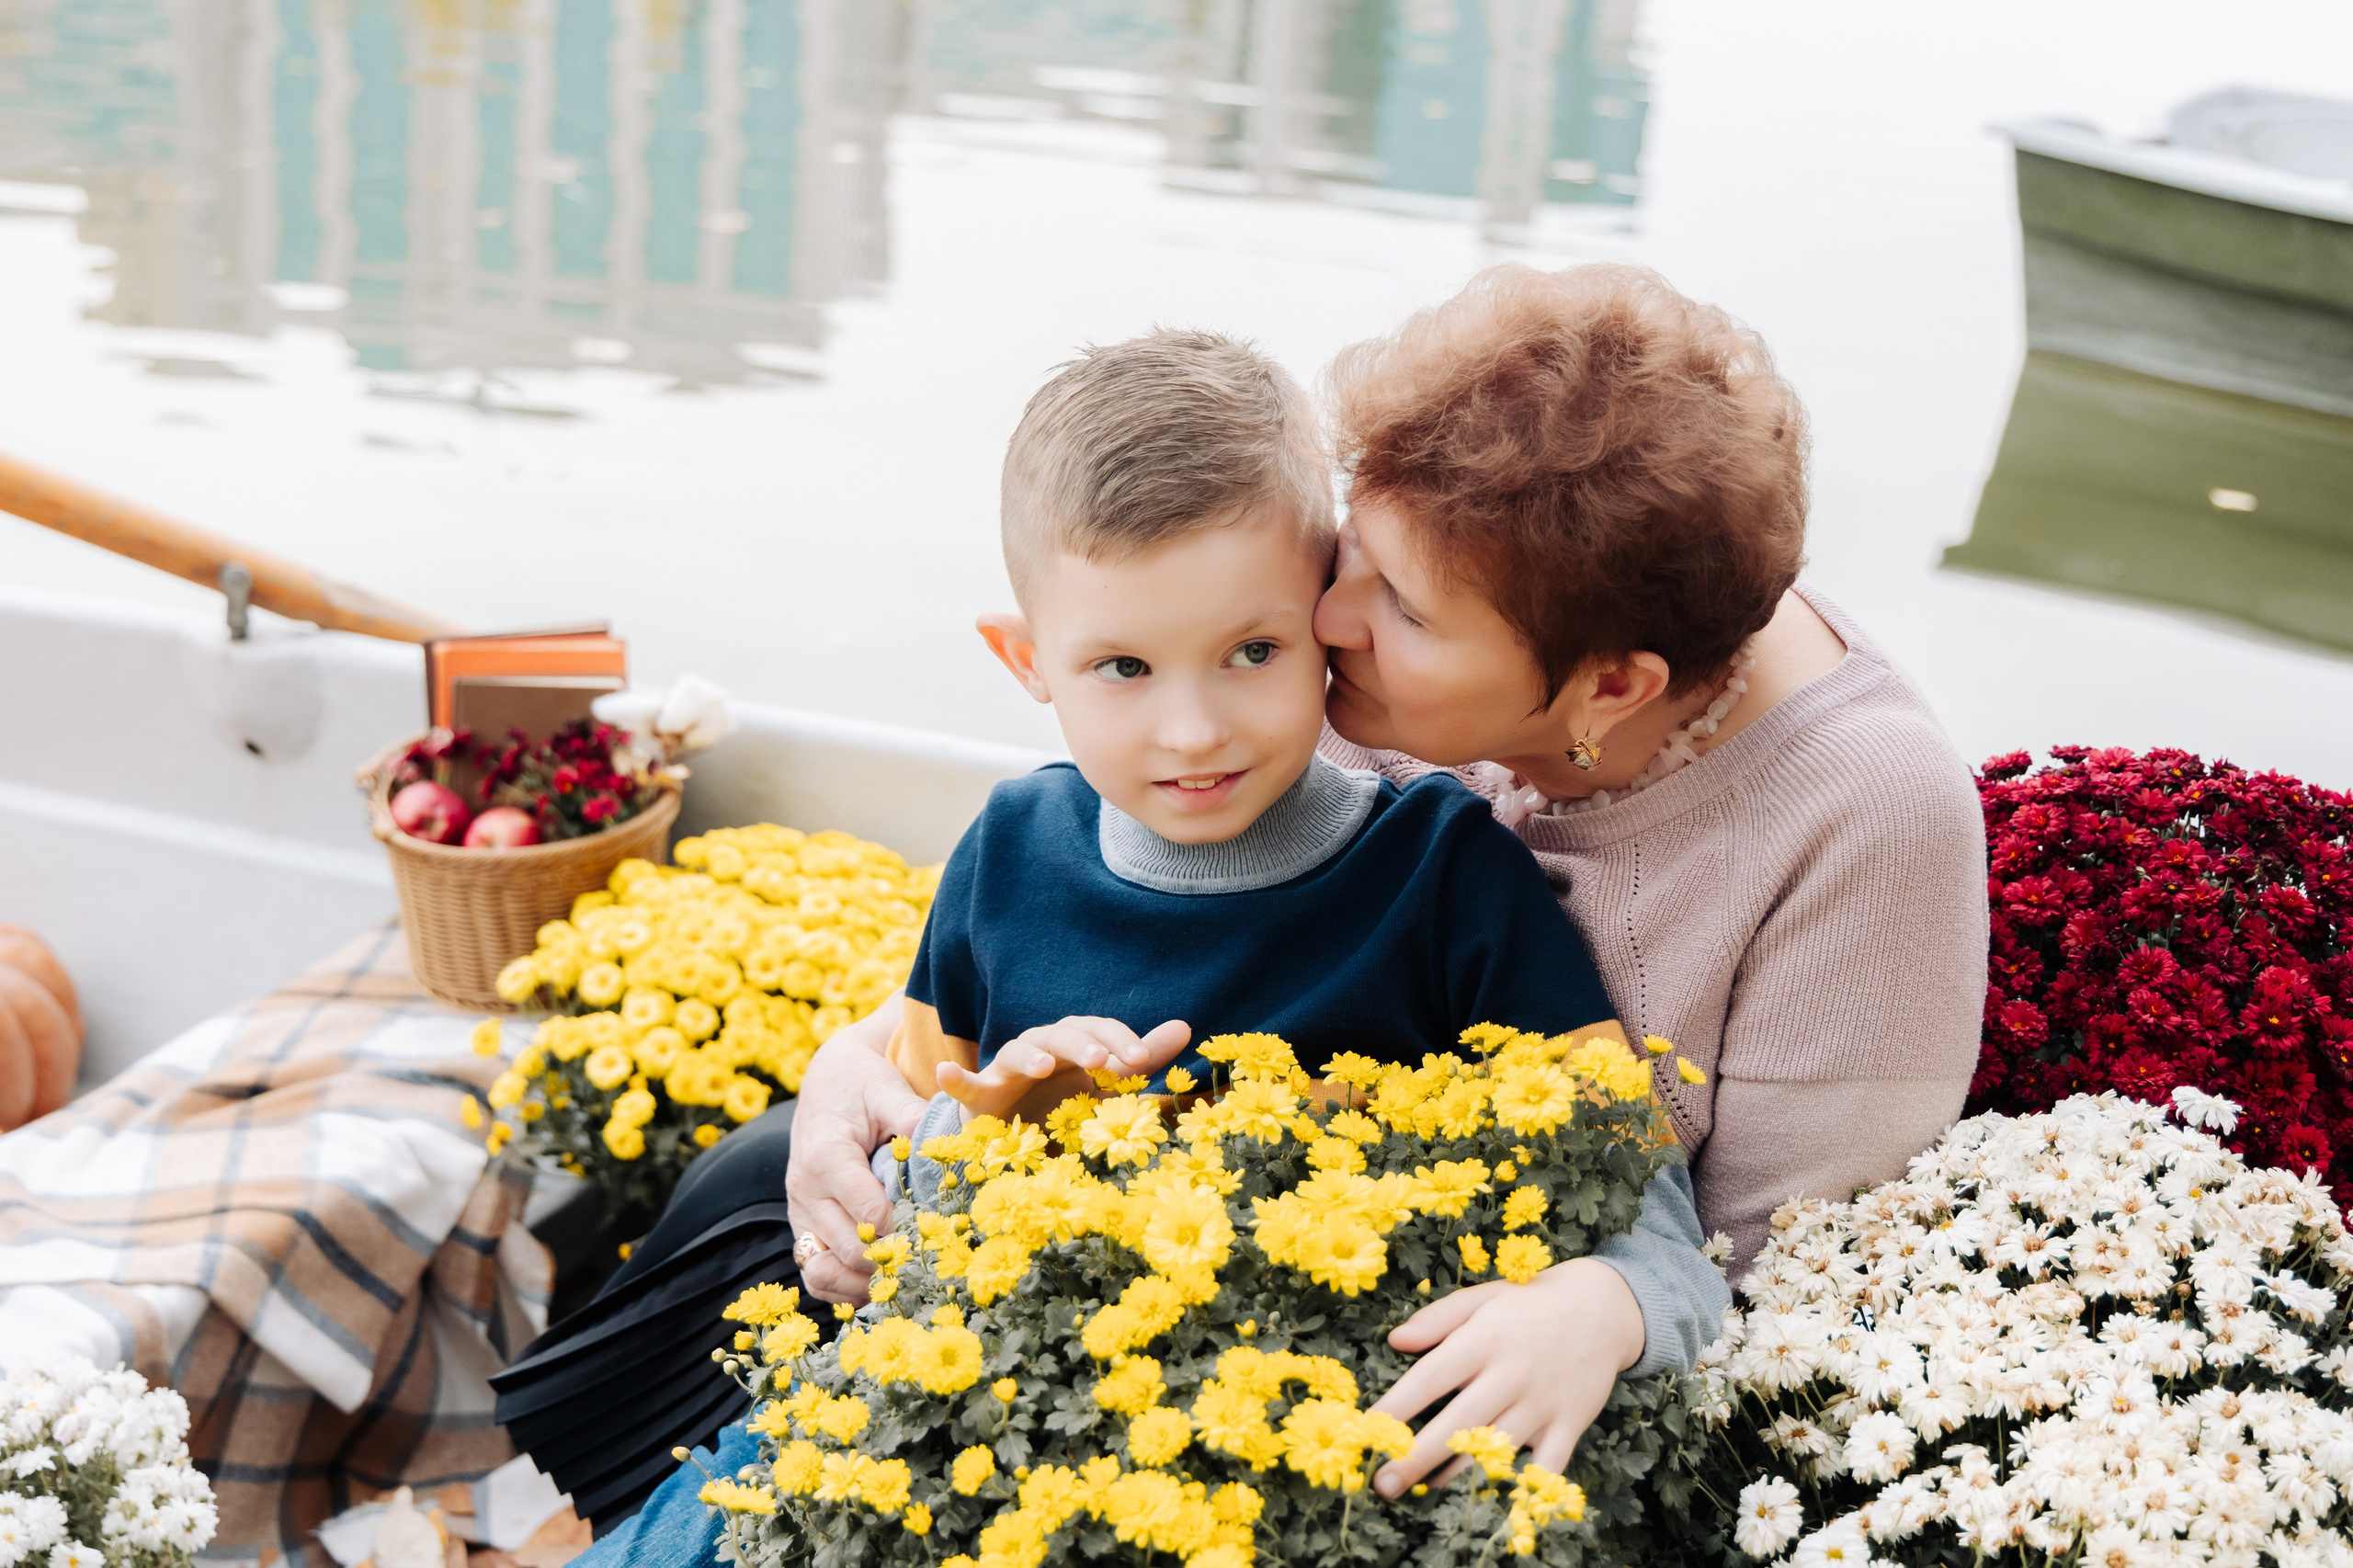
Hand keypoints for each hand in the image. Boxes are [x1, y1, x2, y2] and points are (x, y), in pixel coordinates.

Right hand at [785, 993, 926, 1303]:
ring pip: (827, 1270)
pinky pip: (814, 1272)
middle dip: (894, 1259)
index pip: (871, 1213)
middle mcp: (805, 1189)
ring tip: (905, 1275)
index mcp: (827, 1156)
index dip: (909, 1229)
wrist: (826, 1080)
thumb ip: (914, 1119)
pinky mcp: (801, 1225)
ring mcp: (799, 1211)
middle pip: (851, 1248)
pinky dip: (843, 1285)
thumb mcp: (888, 1090)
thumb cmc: (861, 1084)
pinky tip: (878, 1280)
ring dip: (867, 1280)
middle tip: (933, 1259)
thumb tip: (951, 1147)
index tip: (942, 1232)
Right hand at [934, 1016, 1190, 1119]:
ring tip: (1043, 1066)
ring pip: (1016, 1050)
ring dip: (1030, 1055)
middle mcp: (1040, 1051)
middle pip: (1060, 1033)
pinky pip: (963, 1085)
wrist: (1012, 1135)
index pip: (1097, 1030)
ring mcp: (1006, 1072)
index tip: (1143, 1061)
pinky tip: (943, 1073)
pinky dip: (954, 1078)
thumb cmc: (1063, 1105)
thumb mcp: (1105, 1086)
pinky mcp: (979, 1098)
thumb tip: (1186, 1027)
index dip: (1119, 1040)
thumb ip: (1140, 1058)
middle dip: (1082, 1044)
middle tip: (1103, 1062)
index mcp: (1073, 1047)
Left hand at [1367, 1258, 1644, 1495]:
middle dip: (1416, 1457)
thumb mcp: (1482, 1298)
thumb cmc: (1528, 1304)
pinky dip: (1521, 1486)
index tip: (1367, 1431)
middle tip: (1384, 1482)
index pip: (1430, 1379)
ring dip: (1455, 1474)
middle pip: (1456, 1424)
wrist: (1603, 1310)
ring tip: (1422, 1488)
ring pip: (1492, 1450)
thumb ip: (1437, 1319)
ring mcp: (1542, 1403)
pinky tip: (1488, 1495)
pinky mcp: (1569, 1425)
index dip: (1396, 1408)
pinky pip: (1545, 1467)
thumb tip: (1394, 1341)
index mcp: (1484, 1339)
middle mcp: (1511, 1374)